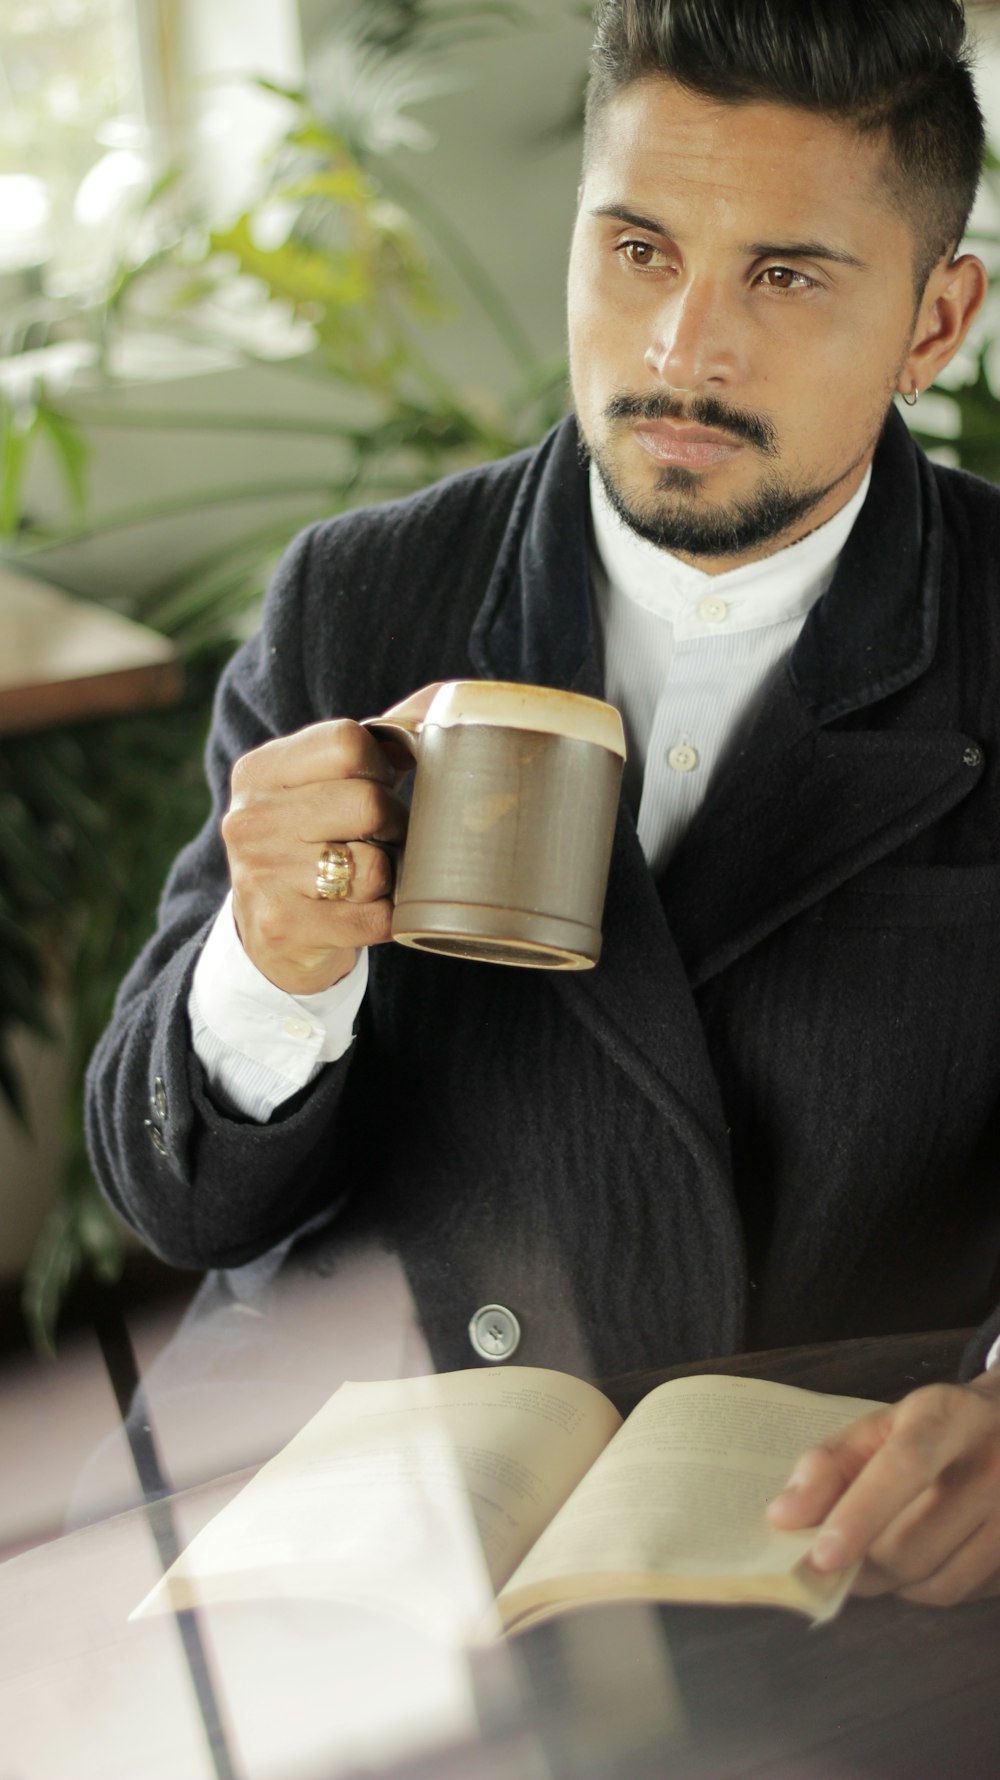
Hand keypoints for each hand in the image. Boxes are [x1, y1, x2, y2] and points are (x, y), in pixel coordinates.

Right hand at [222, 686, 439, 994]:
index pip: (347, 741)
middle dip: (394, 823)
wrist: (272, 936)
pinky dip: (386, 917)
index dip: (382, 766)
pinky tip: (364, 912)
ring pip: (374, 866)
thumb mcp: (325, 785)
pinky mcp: (284, 929)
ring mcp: (262, 877)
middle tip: (384, 838)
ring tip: (370, 877)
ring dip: (390, 876)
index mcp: (258, 771)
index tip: (377, 786)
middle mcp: (249, 821)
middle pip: (367, 802)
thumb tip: (441, 706)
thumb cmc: (316, 843)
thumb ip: (379, 740)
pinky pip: (375, 918)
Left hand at [766, 1370, 999, 1604]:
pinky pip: (965, 1594)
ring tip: (881, 1554)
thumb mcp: (882, 1426)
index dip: (860, 1515)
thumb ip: (830, 1465)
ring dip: (896, 1584)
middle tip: (835, 1560)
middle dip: (862, 1563)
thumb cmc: (936, 1429)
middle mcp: (996, 1464)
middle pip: (915, 1541)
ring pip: (940, 1582)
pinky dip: (930, 1589)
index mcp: (949, 1417)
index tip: (820, 1556)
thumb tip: (784, 1518)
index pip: (906, 1467)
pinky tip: (926, 1559)